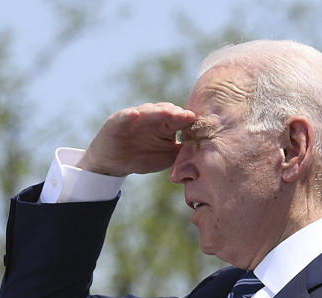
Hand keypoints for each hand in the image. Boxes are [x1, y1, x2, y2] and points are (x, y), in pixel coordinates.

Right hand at [79, 102, 195, 176]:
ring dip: (157, 112)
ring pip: (148, 112)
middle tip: (186, 116)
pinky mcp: (118, 121)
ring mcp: (136, 117)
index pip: (179, 119)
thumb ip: (183, 152)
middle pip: (166, 112)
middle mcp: (152, 117)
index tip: (196, 122)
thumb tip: (206, 151)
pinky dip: (129, 115)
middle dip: (176, 114)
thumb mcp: (167, 157)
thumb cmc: (144, 157)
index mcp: (166, 125)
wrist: (115, 162)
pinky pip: (124, 117)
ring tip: (167, 113)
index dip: (187, 120)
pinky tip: (135, 115)